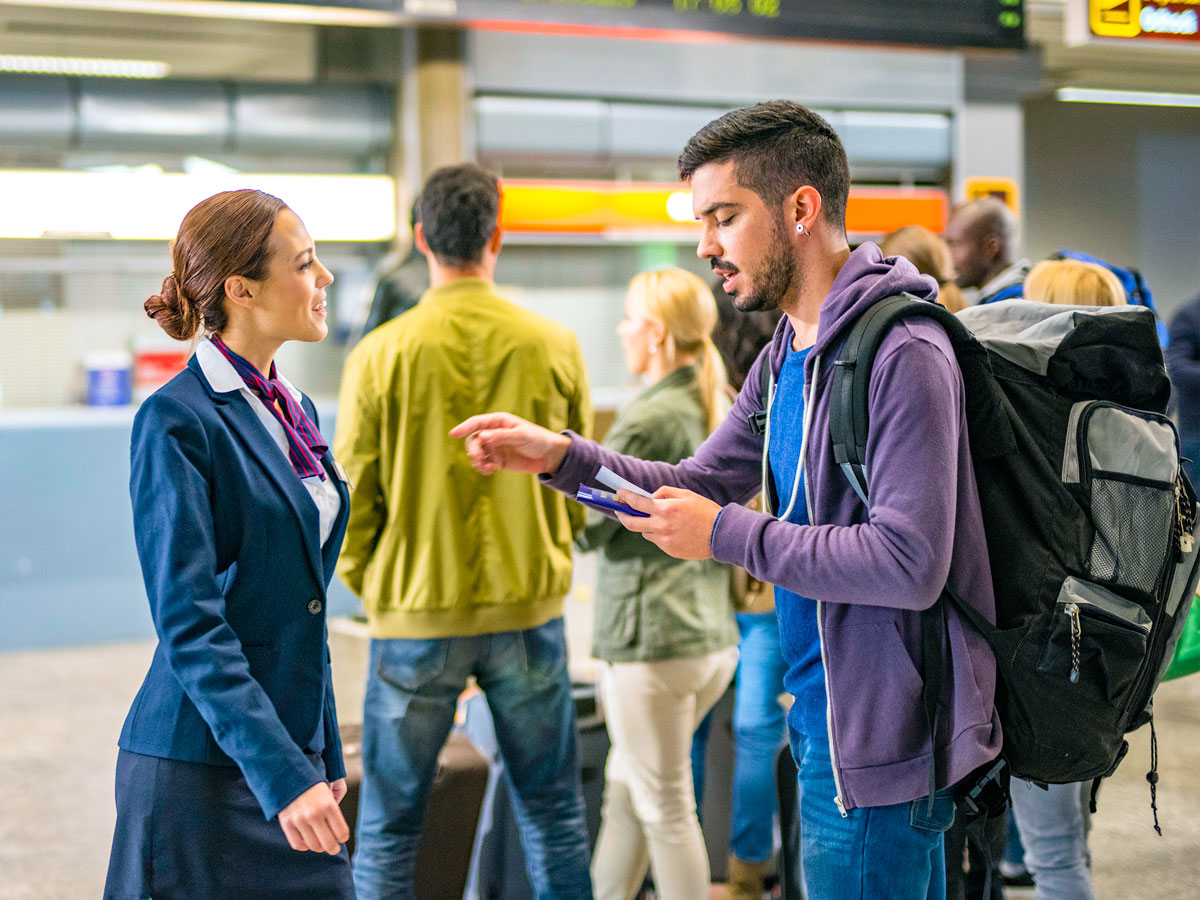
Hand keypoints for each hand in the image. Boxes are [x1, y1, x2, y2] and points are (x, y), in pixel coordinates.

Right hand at [278, 781, 349, 854]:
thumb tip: (337, 821)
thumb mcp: (331, 785)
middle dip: (333, 848)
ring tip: (321, 844)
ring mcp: (299, 820)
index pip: (341, 832)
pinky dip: (304, 846)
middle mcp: (314, 814)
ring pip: (313, 846)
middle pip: (328, 843)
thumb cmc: (313, 781)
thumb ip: (337, 802)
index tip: (342, 838)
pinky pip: (297, 844)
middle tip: (334, 848)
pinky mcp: (287, 823)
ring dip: (319, 848)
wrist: (288, 773)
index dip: (343, 838)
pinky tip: (308, 842)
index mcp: (328, 805)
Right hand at [449, 412, 570, 475]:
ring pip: (477, 453)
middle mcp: (493, 433)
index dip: (464, 427)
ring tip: (485, 467)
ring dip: (477, 460)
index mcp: (498, 422)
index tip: (453, 434)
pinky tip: (489, 471)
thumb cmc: (538, 439)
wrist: (549, 456)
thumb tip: (482, 436)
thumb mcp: (522, 435)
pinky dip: (483, 467)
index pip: (477, 423)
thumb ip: (502, 436)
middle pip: (474, 440)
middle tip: (478, 458)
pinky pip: (484, 464)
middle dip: (473, 449)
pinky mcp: (498, 461)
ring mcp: (495, 448)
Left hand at [614, 486, 721, 559]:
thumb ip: (665, 493)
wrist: (721, 534)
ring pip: (645, 533)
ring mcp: (665, 541)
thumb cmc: (705, 511)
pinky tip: (674, 530)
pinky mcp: (670, 551)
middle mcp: (662, 526)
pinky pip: (658, 541)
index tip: (619, 493)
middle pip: (631, 523)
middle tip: (620, 510)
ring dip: (646, 525)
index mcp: (665, 509)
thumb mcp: (686, 494)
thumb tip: (650, 498)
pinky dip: (660, 534)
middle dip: (622, 515)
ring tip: (660, 520)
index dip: (625, 497)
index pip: (636, 503)